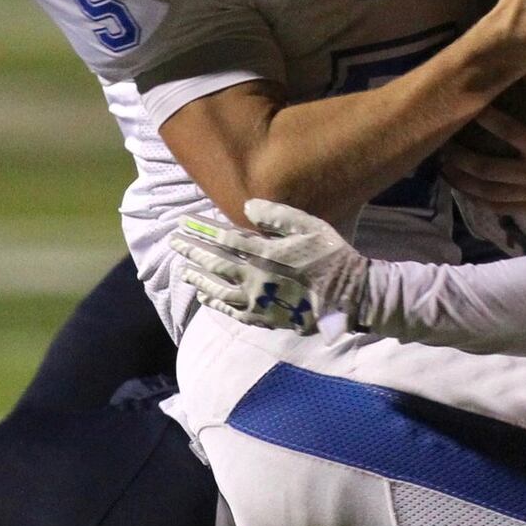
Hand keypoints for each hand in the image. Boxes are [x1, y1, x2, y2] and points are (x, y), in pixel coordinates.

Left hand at [171, 199, 368, 336]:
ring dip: (198, 278)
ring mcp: (258, 301)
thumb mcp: (311, 225)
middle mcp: (256, 278)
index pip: (224, 239)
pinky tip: (206, 299)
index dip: (201, 229)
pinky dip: (216, 305)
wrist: (351, 295)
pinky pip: (233, 313)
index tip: (184, 222)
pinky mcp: (264, 319)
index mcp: (266, 253)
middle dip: (191, 251)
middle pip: (214, 263)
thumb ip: (278, 216)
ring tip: (183, 270)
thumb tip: (246, 206)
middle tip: (173, 242)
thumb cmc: (332, 256)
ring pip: (218, 290)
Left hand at [441, 71, 525, 214]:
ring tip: (442, 166)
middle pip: (488, 169)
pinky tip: (462, 190)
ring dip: (462, 180)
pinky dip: (478, 200)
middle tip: (442, 142)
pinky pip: (501, 208)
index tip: (467, 106)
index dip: (485, 119)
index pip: (509, 132)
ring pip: (489, 192)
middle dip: (461, 156)